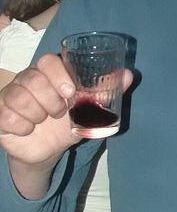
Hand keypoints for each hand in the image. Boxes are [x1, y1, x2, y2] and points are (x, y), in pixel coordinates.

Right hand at [0, 53, 132, 165]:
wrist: (47, 151)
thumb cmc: (67, 123)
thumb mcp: (88, 110)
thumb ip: (106, 91)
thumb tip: (129, 75)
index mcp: (49, 73)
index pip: (47, 60)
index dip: (57, 74)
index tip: (70, 93)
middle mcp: (27, 79)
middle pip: (32, 78)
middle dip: (50, 99)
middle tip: (59, 112)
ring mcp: (11, 95)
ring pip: (18, 96)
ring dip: (36, 114)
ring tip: (43, 120)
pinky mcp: (2, 113)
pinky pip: (7, 116)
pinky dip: (21, 126)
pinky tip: (28, 130)